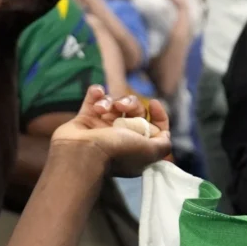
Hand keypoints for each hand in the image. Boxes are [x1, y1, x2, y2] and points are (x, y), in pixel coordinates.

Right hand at [51, 86, 171, 176]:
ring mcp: (102, 129)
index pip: (154, 128)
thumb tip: (165, 135)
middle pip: (134, 112)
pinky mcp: (85, 120)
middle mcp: (122, 139)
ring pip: (114, 105)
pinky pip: (93, 100)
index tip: (154, 104)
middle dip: (131, 104)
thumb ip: (163, 144)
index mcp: (138, 147)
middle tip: (123, 107)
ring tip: (103, 109)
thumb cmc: (117, 151)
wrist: (81, 152)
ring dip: (111, 101)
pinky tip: (97, 93)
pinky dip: (96, 94)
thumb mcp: (150, 151)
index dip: (158, 115)